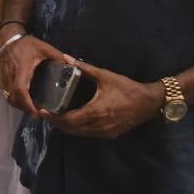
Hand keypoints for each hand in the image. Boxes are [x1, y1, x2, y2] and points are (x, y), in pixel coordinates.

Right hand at [0, 33, 67, 115]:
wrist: (9, 38)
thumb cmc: (27, 43)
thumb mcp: (45, 47)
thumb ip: (58, 56)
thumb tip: (71, 66)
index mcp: (23, 68)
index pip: (21, 89)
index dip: (27, 103)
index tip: (35, 112)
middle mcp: (12, 74)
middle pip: (13, 97)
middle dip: (24, 108)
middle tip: (36, 114)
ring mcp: (6, 76)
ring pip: (9, 96)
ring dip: (18, 104)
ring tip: (30, 108)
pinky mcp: (4, 77)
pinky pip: (7, 92)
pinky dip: (15, 98)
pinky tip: (23, 99)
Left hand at [43, 57, 162, 139]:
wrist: (150, 103)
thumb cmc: (127, 88)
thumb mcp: (106, 76)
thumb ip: (85, 68)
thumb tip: (66, 58)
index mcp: (96, 111)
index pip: (69, 120)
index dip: (54, 117)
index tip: (42, 111)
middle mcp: (100, 125)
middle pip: (71, 130)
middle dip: (56, 123)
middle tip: (44, 114)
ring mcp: (105, 132)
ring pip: (79, 134)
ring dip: (66, 128)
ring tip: (54, 118)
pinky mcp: (110, 134)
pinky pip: (88, 134)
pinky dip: (77, 130)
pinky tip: (71, 121)